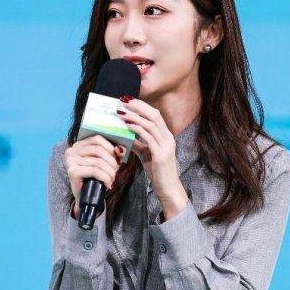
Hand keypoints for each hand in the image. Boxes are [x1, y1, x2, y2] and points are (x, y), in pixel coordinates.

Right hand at [64, 135, 124, 217]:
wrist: (85, 198)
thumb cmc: (94, 179)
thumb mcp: (102, 163)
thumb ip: (110, 153)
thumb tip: (121, 149)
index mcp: (78, 145)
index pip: (97, 139)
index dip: (110, 147)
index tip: (118, 157)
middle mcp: (71, 151)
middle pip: (98, 150)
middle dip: (111, 161)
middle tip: (116, 171)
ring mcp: (70, 161)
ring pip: (98, 162)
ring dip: (110, 172)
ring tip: (112, 179)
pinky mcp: (73, 172)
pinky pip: (95, 171)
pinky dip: (105, 178)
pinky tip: (108, 184)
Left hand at [116, 99, 187, 218]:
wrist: (167, 188)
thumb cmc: (157, 172)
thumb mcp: (146, 154)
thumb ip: (138, 143)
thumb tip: (125, 135)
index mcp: (166, 136)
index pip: (155, 115)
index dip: (141, 106)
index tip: (128, 101)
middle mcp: (168, 138)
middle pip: (154, 115)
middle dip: (138, 106)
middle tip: (123, 101)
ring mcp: (166, 145)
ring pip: (151, 124)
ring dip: (134, 116)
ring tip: (121, 113)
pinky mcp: (161, 154)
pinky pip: (149, 137)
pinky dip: (137, 129)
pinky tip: (127, 125)